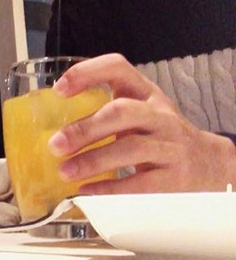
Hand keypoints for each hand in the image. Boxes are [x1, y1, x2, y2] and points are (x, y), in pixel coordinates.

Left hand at [47, 53, 235, 193]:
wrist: (208, 163)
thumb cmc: (158, 135)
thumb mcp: (138, 112)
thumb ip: (103, 112)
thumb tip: (50, 129)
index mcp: (145, 92)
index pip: (118, 68)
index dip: (87, 73)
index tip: (59, 90)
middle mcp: (158, 114)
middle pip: (121, 112)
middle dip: (85, 128)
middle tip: (55, 145)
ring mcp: (170, 144)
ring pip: (130, 148)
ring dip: (92, 161)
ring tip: (65, 171)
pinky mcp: (175, 176)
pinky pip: (141, 182)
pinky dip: (110, 188)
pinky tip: (87, 191)